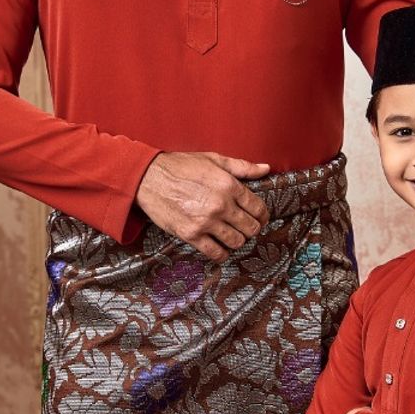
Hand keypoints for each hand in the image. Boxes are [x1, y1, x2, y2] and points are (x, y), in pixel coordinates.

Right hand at [136, 151, 270, 261]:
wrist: (148, 178)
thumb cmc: (180, 166)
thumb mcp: (213, 159)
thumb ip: (242, 166)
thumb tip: (266, 169)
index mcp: (229, 185)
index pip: (258, 208)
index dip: (263, 215)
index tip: (259, 218)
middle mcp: (221, 205)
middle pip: (250, 228)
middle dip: (251, 229)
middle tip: (246, 228)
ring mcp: (206, 222)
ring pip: (236, 242)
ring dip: (237, 241)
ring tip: (232, 236)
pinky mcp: (191, 234)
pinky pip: (215, 253)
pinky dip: (222, 254)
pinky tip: (220, 248)